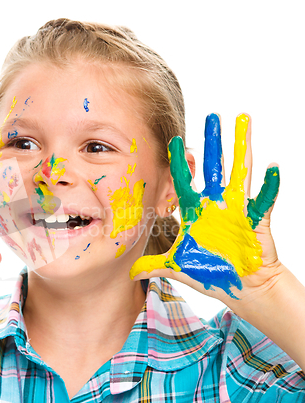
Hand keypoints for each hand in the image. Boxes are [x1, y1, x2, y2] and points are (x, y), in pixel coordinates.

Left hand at [131, 113, 279, 302]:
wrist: (243, 288)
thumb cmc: (212, 273)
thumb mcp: (178, 268)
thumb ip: (154, 266)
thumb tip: (129, 273)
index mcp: (195, 212)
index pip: (183, 182)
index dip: (177, 163)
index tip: (170, 140)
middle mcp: (215, 205)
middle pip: (213, 167)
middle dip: (212, 142)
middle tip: (212, 115)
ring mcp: (237, 209)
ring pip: (239, 172)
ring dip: (242, 147)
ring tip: (244, 120)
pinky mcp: (256, 220)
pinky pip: (264, 200)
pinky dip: (269, 186)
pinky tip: (272, 167)